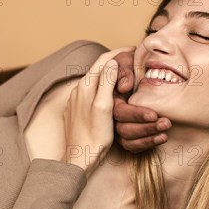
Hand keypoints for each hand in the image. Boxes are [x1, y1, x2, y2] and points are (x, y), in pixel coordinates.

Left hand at [62, 47, 132, 176]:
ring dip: (108, 74)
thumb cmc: (94, 136)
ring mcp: (75, 101)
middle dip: (114, 61)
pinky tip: (110, 93)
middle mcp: (77, 91)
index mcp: (85, 87)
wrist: (79, 159)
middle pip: (98, 69)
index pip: (103, 61)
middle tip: (130, 59)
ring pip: (94, 81)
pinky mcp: (76, 111)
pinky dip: (102, 87)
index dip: (118, 52)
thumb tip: (112, 62)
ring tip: (123, 73)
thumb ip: (106, 83)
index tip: (133, 49)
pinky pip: (91, 92)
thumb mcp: (104, 107)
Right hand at [112, 49, 171, 152]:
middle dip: (146, 128)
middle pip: (123, 130)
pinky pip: (132, 146)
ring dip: (148, 138)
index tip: (154, 114)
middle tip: (166, 123)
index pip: (119, 112)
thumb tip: (124, 86)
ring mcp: (116, 126)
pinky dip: (147, 144)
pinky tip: (161, 138)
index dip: (136, 114)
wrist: (131, 69)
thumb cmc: (127, 63)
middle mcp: (109, 115)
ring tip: (165, 132)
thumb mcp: (124, 61)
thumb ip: (124, 70)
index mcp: (108, 99)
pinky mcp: (124, 134)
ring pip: (128, 141)